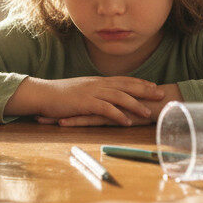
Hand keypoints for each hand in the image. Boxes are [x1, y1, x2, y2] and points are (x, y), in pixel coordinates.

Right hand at [8, 76, 168, 125]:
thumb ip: (93, 91)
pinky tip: (126, 122)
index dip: (139, 83)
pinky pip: (104, 109)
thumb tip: (104, 96)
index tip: (154, 86)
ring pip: (118, 96)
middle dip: (145, 90)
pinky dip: (117, 114)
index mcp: (97, 81)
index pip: (123, 80)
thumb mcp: (80, 89)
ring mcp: (91, 92)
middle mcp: (97, 84)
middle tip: (161, 95)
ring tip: (147, 112)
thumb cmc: (59, 94)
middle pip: (126, 85)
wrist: (42, 93)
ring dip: (135, 104)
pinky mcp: (84, 103)